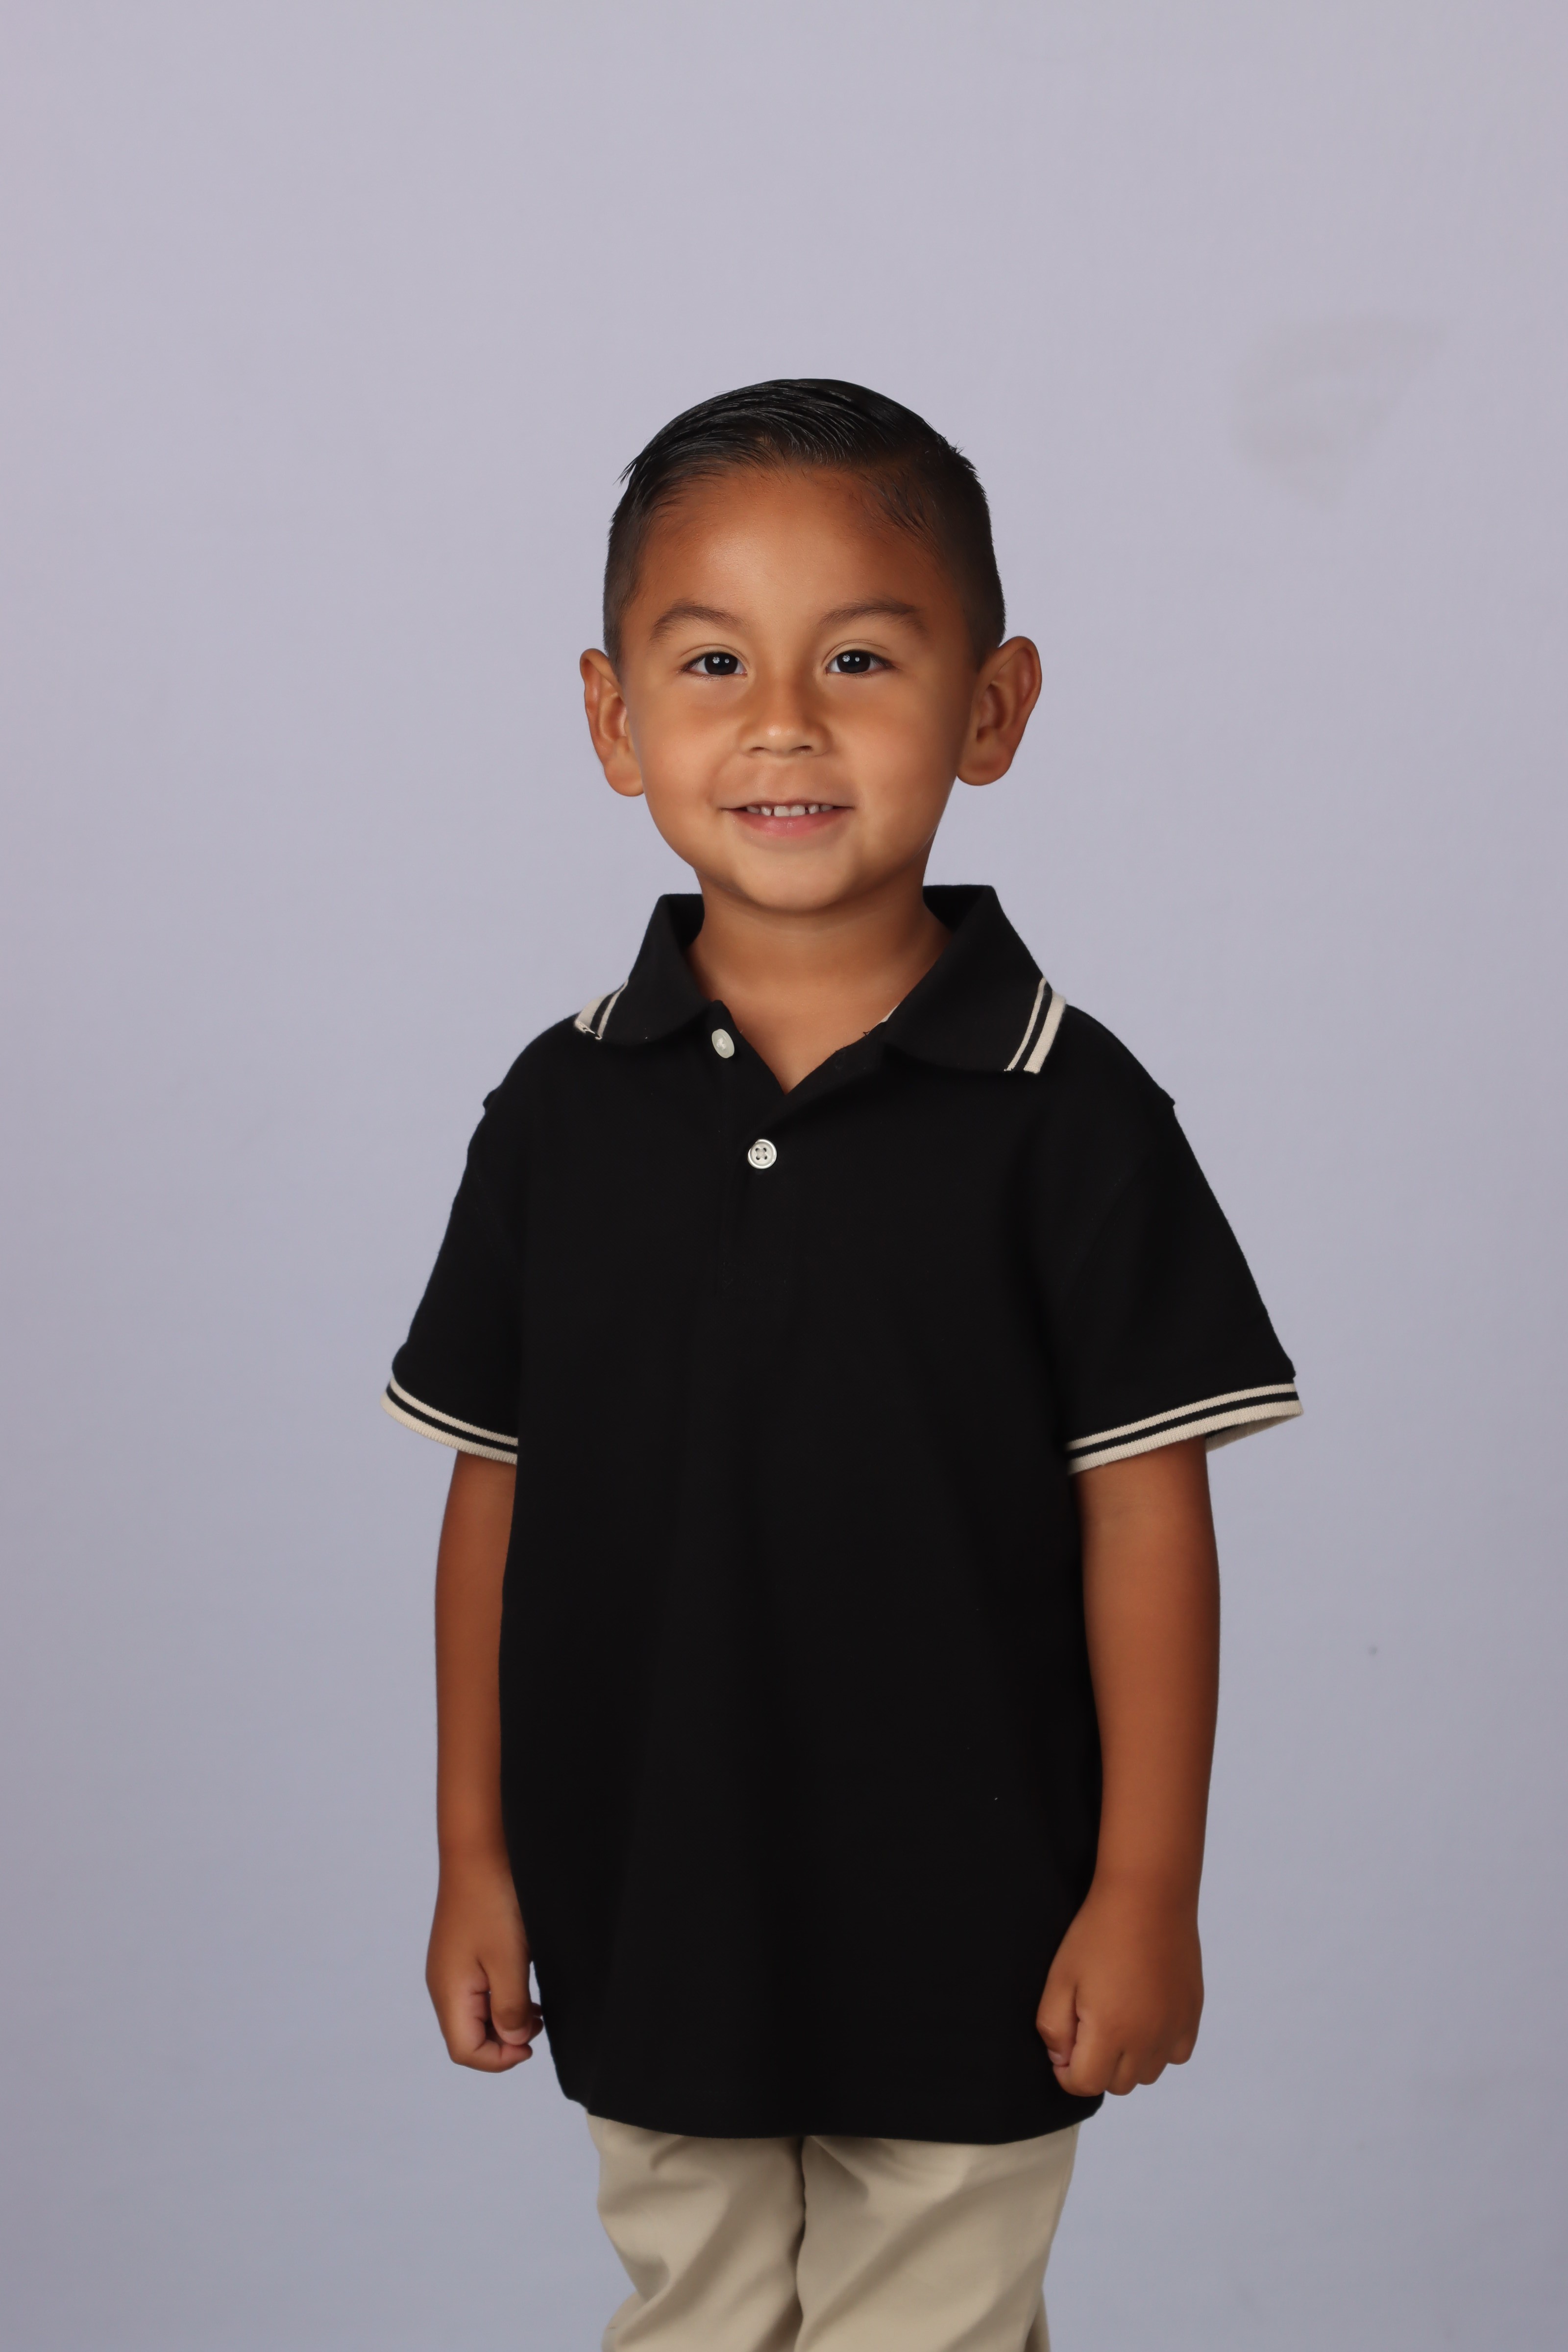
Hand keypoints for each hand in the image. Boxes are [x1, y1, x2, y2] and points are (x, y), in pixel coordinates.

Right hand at [426, 1852, 541, 2071]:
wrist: (479, 1850)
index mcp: (449, 1993)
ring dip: (505, 2019)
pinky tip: (524, 1984)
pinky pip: (479, 1991)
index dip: (500, 2059)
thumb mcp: (509, 1962)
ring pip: (475, 2014)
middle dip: (504, 2040)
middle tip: (539, 2023)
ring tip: (537, 2007)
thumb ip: (510, 2009)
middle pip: (468, 2036)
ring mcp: (452, 1967)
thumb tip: (514, 2042)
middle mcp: (444, 1985)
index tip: (533, 2044)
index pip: (465, 2051)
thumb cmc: (493, 1904)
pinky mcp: (463, 1952)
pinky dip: (502, 1997)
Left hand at [1036, 1874, 1203, 2096]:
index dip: (1065, 2070)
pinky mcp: (1192, 2014)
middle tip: (1088, 2024)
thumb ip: (1053, 2028)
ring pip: (1147, 2074)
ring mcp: (1174, 2028)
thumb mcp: (1060, 1978)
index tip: (1063, 2044)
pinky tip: (1145, 2015)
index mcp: (1111, 2032)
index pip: (1084, 2084)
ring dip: (1128, 2060)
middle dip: (1096, 2065)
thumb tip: (1060, 2060)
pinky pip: (1175, 2055)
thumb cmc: (1098, 1933)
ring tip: (1117, 2018)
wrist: (1148, 1896)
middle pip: (1117, 2084)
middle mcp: (1148, 2039)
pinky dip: (1159, 2047)